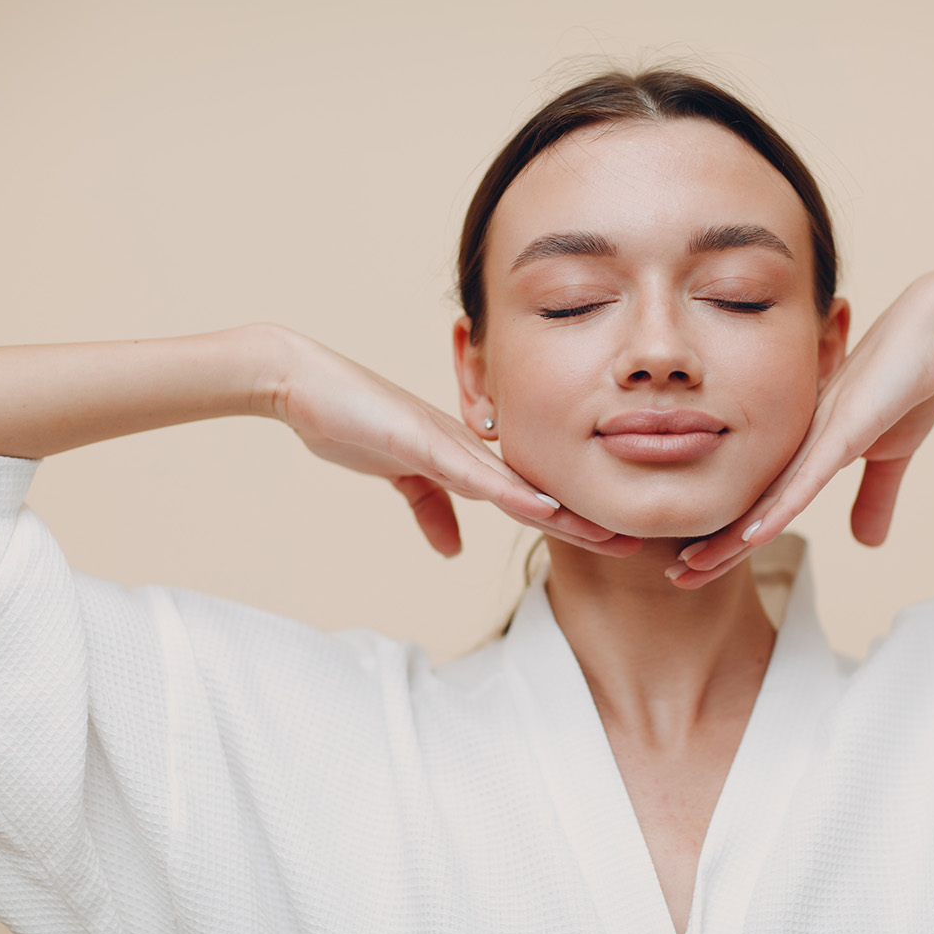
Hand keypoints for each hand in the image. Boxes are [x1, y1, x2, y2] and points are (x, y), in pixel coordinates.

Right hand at [269, 331, 641, 557]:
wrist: (301, 383)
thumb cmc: (351, 420)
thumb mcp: (399, 477)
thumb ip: (430, 509)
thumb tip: (453, 550)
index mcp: (466, 456)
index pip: (527, 495)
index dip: (568, 519)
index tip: (608, 541)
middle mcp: (470, 447)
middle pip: (537, 491)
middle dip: (583, 519)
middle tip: (633, 542)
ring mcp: (449, 442)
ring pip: (518, 485)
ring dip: (563, 513)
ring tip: (607, 534)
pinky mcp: (422, 442)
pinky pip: (474, 474)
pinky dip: (511, 494)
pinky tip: (544, 510)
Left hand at [668, 270, 933, 587]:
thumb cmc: (911, 380)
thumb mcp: (893, 454)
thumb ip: (874, 497)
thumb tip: (865, 543)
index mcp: (806, 447)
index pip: (762, 502)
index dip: (731, 537)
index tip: (698, 566)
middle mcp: (799, 441)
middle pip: (749, 504)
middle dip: (713, 544)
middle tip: (675, 576)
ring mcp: (817, 435)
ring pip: (766, 498)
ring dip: (730, 537)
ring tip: (692, 567)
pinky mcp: (844, 431)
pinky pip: (806, 479)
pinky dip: (778, 511)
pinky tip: (750, 537)